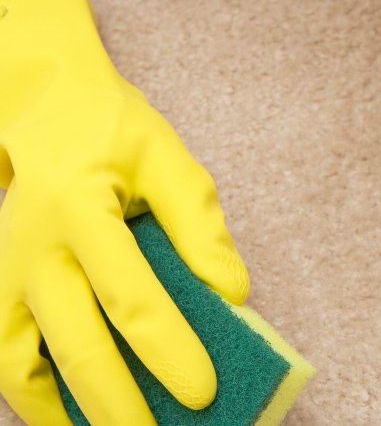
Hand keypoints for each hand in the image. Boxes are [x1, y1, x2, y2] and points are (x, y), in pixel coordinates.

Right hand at [0, 0, 249, 424]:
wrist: (43, 113)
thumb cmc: (113, 135)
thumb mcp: (169, 160)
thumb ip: (200, 226)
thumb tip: (231, 293)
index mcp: (81, 208)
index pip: (130, 295)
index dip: (169, 349)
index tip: (205, 390)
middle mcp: (34, 249)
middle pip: (75, 342)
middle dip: (120, 402)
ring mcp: (7, 274)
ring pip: (26, 363)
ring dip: (71, 410)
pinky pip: (7, 358)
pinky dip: (35, 398)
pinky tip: (71, 420)